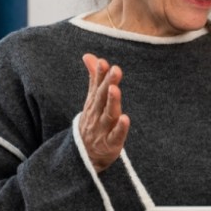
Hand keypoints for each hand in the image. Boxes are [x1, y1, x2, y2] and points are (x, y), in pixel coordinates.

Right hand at [79, 53, 129, 172]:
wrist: (84, 155)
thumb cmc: (93, 122)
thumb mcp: (92, 100)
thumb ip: (94, 78)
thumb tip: (89, 55)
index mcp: (94, 103)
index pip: (97, 86)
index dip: (100, 74)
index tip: (105, 62)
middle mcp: (97, 114)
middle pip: (102, 97)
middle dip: (107, 83)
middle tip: (115, 70)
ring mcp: (102, 129)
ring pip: (108, 114)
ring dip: (112, 101)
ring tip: (115, 89)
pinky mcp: (111, 144)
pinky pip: (116, 136)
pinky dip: (120, 128)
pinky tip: (125, 119)